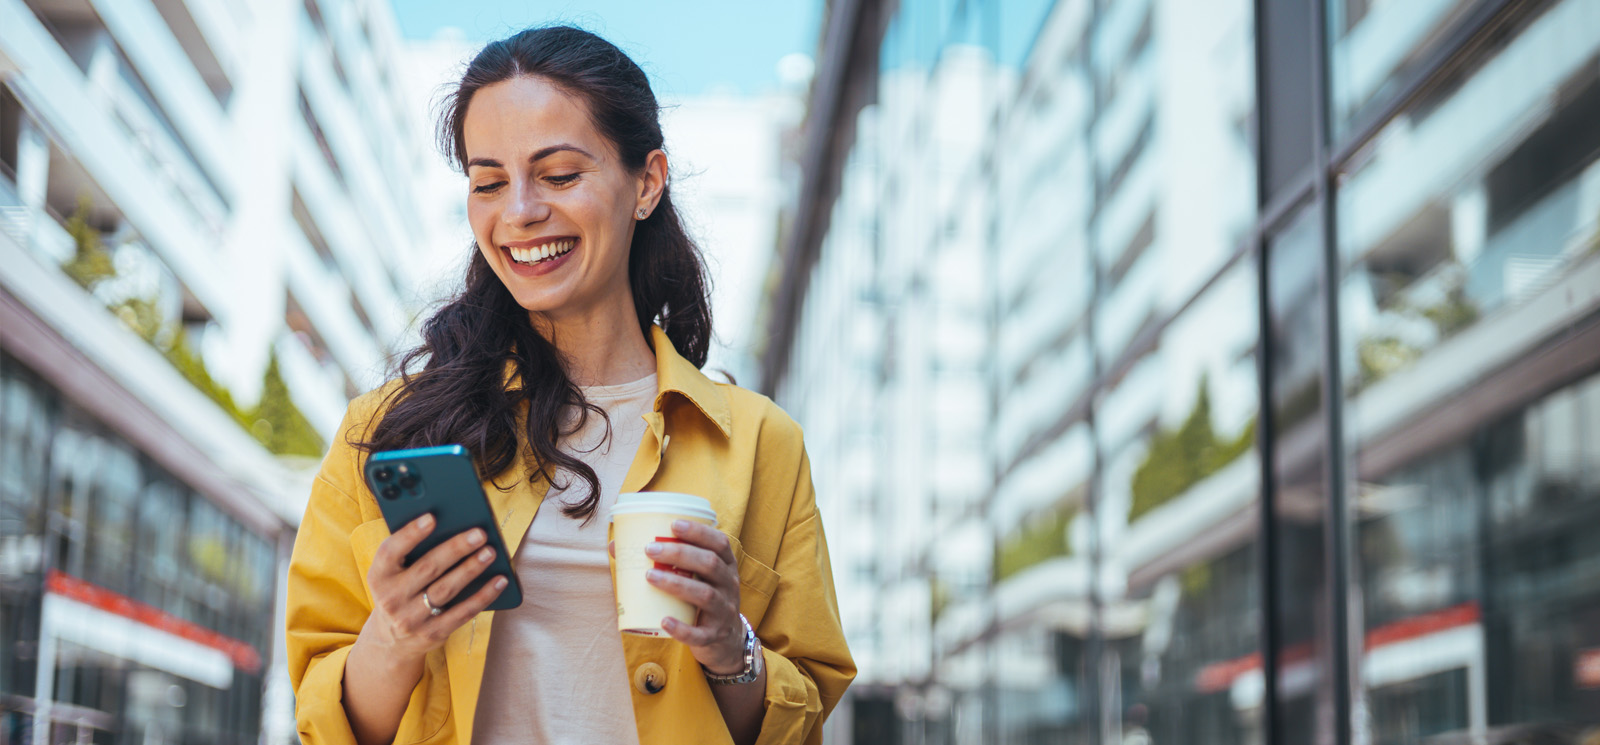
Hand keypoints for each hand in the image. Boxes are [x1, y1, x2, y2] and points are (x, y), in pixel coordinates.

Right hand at [358, 514, 507, 662]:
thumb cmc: (400, 591)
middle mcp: (391, 598)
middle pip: (427, 568)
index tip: (432, 517)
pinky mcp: (432, 634)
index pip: (390, 552)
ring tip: (490, 552)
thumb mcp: (392, 574)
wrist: (391, 640)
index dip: (410, 534)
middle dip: (455, 548)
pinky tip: (499, 581)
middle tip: (479, 533)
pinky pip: (462, 613)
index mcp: (379, 576)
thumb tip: (450, 526)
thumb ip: (411, 553)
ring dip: (471, 569)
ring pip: (446, 589)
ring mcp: (411, 619)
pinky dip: (483, 596)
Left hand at [644, 520, 746, 673]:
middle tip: (649, 550)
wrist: (724, 639)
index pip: (719, 543)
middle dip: (679, 554)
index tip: (673, 524)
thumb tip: (616, 546)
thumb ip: (665, 560)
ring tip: (649, 576)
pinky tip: (664, 621)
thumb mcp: (695, 577)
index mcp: (726, 566)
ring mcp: (724, 611)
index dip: (699, 532)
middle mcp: (729, 585)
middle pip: (710, 564)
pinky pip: (699, 633)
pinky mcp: (714, 635)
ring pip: (705, 595)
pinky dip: (681, 628)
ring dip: (677, 583)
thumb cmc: (700, 598)